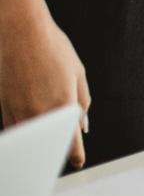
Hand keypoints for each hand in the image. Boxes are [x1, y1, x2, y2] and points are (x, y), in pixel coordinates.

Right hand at [0, 13, 89, 166]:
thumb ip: (82, 101)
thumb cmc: (53, 48)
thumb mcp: (77, 73)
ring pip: (29, 139)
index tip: (78, 162)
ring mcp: (17, 111)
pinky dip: (24, 132)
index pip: (69, 141)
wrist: (20, 33)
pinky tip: (29, 128)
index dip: (75, 155)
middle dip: (55, 151)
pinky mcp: (3, 107)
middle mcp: (38, 112)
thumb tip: (82, 126)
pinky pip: (15, 128)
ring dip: (37, 143)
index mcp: (62, 104)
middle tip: (61, 153)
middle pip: (47, 145)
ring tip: (45, 142)